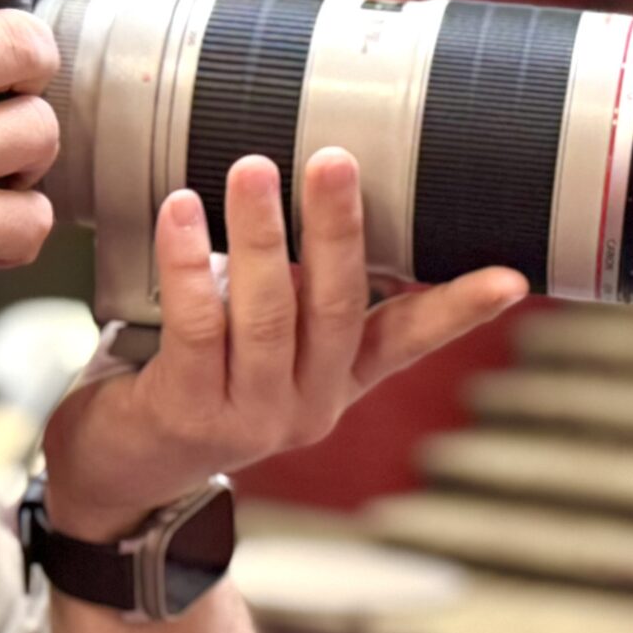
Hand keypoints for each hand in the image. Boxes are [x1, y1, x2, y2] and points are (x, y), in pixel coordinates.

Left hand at [39, 149, 529, 539]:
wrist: (120, 472)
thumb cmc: (192, 383)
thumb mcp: (260, 346)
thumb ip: (296, 294)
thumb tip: (321, 192)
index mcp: (336, 381)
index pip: (408, 340)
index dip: (458, 309)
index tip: (512, 280)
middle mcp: (305, 405)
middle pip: (335, 308)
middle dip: (338, 230)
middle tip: (333, 159)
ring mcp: (249, 417)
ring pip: (267, 316)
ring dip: (261, 236)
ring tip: (252, 169)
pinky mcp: (188, 412)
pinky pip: (198, 326)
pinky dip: (189, 263)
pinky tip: (181, 212)